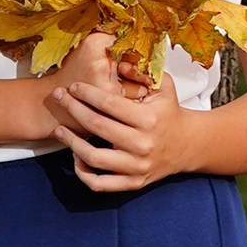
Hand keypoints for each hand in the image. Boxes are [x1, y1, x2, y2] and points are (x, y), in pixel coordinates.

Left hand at [49, 35, 194, 192]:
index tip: (74, 87)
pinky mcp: (133, 183)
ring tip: (60, 130)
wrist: (188, 145)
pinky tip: (76, 158)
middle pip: (97, 126)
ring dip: (72, 143)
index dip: (87, 93)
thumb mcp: (164, 86)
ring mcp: (137, 166)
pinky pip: (101, 184)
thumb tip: (118, 62)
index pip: (109, 104)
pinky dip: (84, 174)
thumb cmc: (170, 113)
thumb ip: (142, 71)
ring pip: (94, 158)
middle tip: (59, 98)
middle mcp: (142, 144)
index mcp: (149, 119)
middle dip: (73, 109)